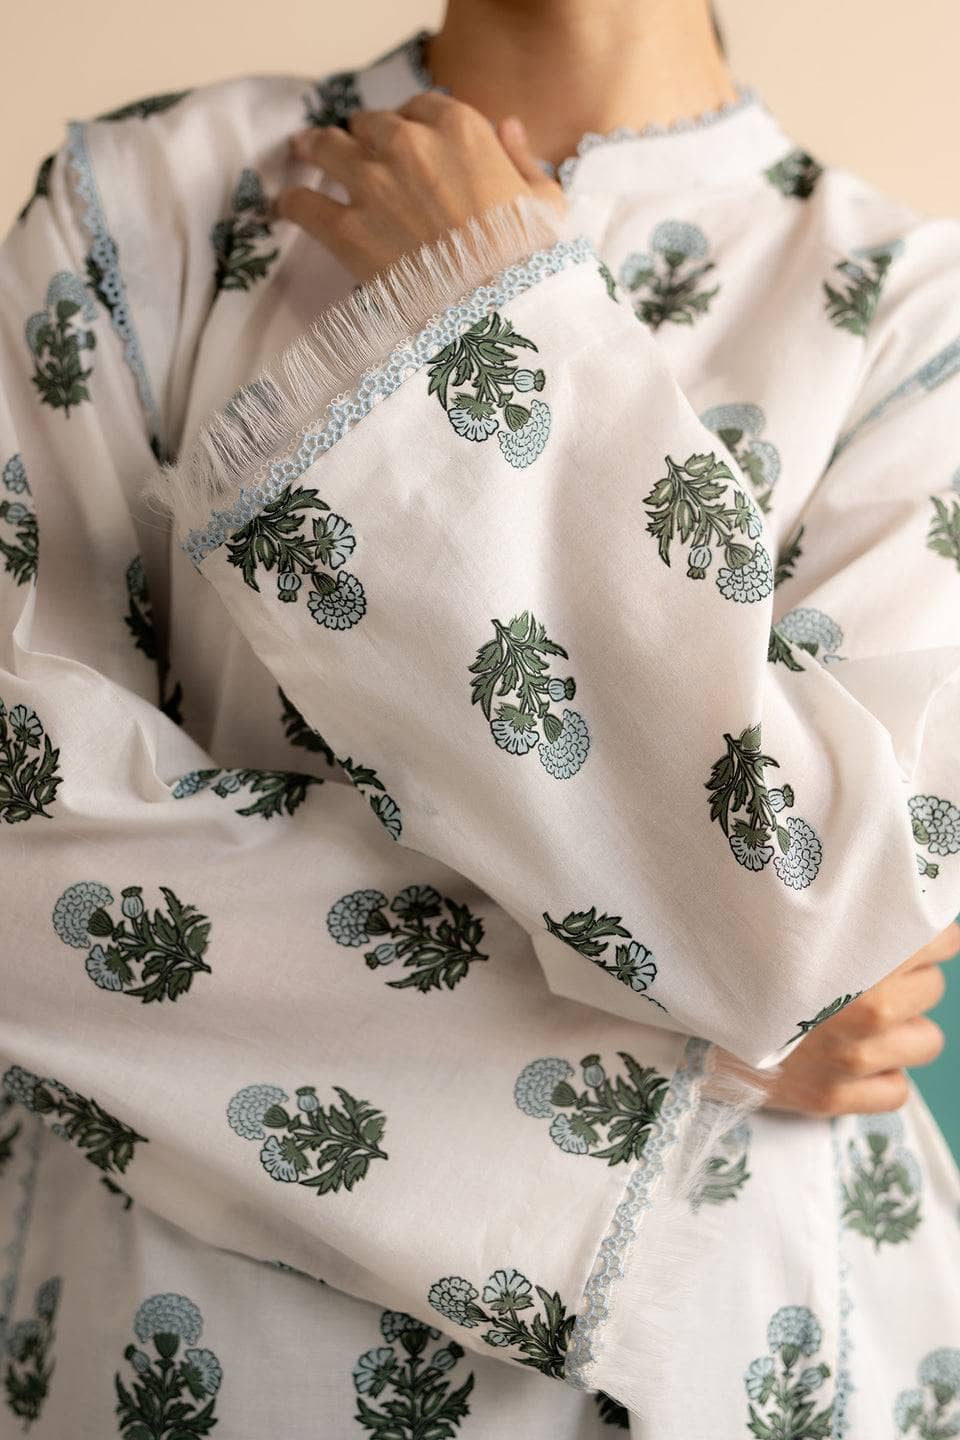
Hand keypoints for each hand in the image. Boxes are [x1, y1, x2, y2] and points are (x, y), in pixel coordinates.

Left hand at [273, 94, 565, 283]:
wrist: (494, 312)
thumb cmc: (528, 261)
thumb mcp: (545, 203)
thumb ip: (523, 159)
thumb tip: (509, 128)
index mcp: (460, 129)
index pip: (422, 107)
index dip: (413, 123)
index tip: (407, 138)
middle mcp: (408, 144)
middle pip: (370, 124)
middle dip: (363, 136)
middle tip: (354, 149)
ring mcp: (372, 185)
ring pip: (326, 147)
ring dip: (315, 149)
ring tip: (304, 153)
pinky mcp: (345, 229)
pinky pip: (302, 202)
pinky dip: (290, 202)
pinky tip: (283, 206)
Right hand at [711, 919, 957, 1117]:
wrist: (680, 1025)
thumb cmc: (734, 967)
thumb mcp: (786, 928)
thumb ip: (840, 917)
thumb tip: (890, 899)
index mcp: (855, 959)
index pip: (940, 941)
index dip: (923, 936)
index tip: (902, 937)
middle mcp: (865, 1011)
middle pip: (932, 988)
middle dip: (906, 982)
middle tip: (863, 977)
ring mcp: (852, 1060)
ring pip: (926, 1041)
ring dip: (899, 1033)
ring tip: (856, 1021)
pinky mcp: (834, 1099)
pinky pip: (896, 1091)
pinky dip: (879, 1078)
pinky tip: (846, 1060)